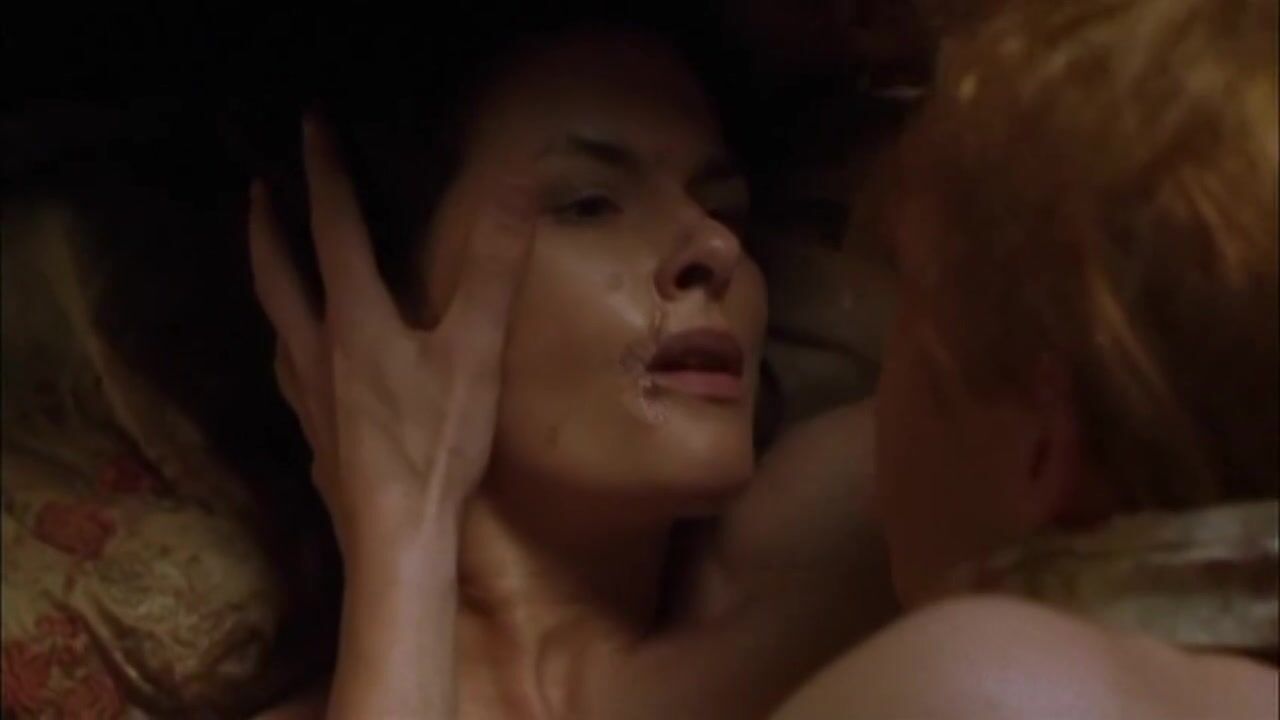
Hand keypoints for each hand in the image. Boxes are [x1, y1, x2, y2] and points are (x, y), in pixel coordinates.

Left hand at [248, 116, 533, 554]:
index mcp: (354, 318)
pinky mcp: (313, 433)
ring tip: (272, 262)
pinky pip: (288, 369)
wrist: (394, 537)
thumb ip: (493, 269)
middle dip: (267, 223)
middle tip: (259, 186)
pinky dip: (287, 339)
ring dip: (270, 280)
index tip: (312, 122)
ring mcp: (307, 394)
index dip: (324, 170)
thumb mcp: (475, 352)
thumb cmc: (438, 445)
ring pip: (275, 322)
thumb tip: (514, 187)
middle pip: (278, 271)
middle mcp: (317, 347)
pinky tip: (299, 358)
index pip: (333, 226)